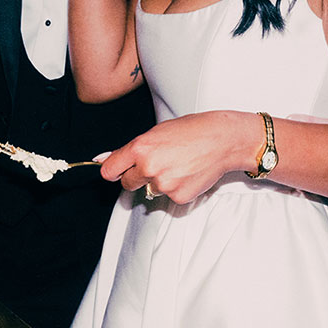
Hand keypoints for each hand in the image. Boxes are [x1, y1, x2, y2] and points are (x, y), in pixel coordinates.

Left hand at [99, 111, 249, 203]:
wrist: (224, 140)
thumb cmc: (193, 130)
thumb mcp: (157, 132)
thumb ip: (130, 149)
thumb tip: (103, 159)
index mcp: (140, 148)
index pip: (110, 171)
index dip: (113, 171)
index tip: (117, 171)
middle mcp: (149, 168)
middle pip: (127, 184)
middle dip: (137, 177)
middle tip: (156, 164)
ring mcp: (164, 184)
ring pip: (149, 190)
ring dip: (159, 182)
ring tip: (178, 164)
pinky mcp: (178, 196)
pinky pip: (168, 197)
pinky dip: (175, 188)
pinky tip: (187, 173)